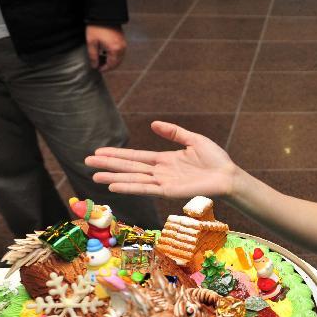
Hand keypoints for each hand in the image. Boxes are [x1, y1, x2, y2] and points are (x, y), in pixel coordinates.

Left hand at [86, 25, 126, 71]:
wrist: (103, 14)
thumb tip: (95, 65)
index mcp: (114, 49)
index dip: (104, 68)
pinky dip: (114, 54)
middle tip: (99, 65)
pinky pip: (120, 51)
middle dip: (108, 65)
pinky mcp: (123, 40)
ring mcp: (123, 43)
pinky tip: (106, 52)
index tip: (98, 69)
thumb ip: (93, 56)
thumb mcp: (92, 42)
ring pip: (119, 57)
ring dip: (111, 60)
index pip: (111, 64)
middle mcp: (122, 48)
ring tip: (101, 58)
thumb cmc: (97, 27)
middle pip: (117, 62)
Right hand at [86, 121, 239, 197]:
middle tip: (87, 162)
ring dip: (113, 177)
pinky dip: (130, 187)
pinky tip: (114, 186)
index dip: (118, 154)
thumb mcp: (193, 140)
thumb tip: (153, 124)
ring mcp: (163, 183)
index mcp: (165, 160)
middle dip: (108, 165)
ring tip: (94, 175)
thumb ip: (173, 132)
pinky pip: (146, 189)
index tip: (99, 151)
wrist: (228, 176)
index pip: (136, 157)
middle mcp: (161, 172)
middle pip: (129, 167)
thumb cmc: (215, 160)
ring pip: (133, 179)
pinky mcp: (169, 192)